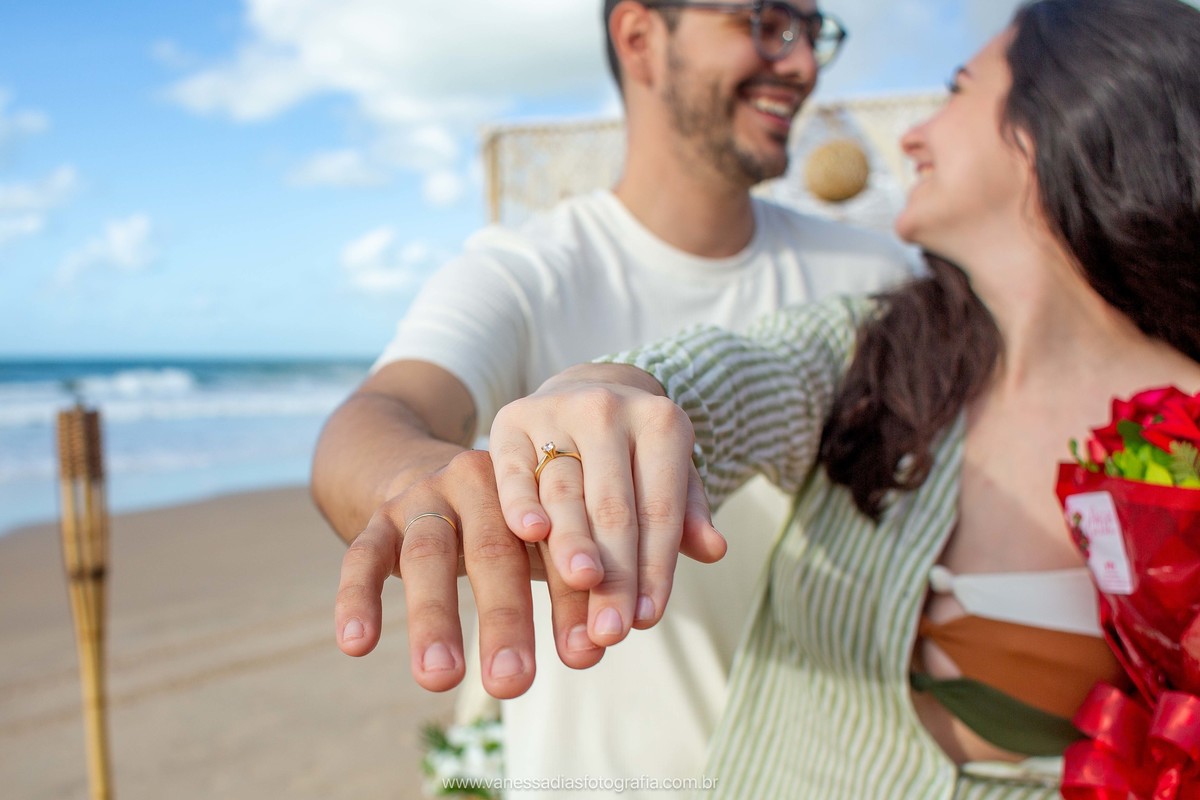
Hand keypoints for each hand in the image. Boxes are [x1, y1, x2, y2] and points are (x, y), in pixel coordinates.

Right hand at [333, 449, 605, 699]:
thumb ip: (571, 589)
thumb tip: (594, 652)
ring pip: (427, 556)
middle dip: (504, 620)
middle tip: (513, 684)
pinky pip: (362, 557)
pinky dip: (357, 599)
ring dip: (434, 619)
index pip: (557, 545)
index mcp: (532, 486)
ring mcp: (423, 497)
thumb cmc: (509, 527)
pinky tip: (356, 646)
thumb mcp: (540, 544)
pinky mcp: (379, 518)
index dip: (572, 599)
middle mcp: (477, 481)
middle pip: (493, 550)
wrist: (427, 470)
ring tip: (440, 680)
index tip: (586, 655)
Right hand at [489, 363, 725, 649]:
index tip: (646, 621)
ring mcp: (557, 411)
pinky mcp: (511, 421)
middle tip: (611, 631)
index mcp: (660, 422)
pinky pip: (514, 468)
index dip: (654, 567)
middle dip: (614, 574)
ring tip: (580, 589)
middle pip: (615, 507)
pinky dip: (520, 500)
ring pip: (566, 491)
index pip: (661, 509)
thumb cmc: (634, 456)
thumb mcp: (668, 474)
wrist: (584, 392)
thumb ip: (686, 514)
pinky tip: (529, 533)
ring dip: (572, 546)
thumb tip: (714, 550)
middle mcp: (609, 410)